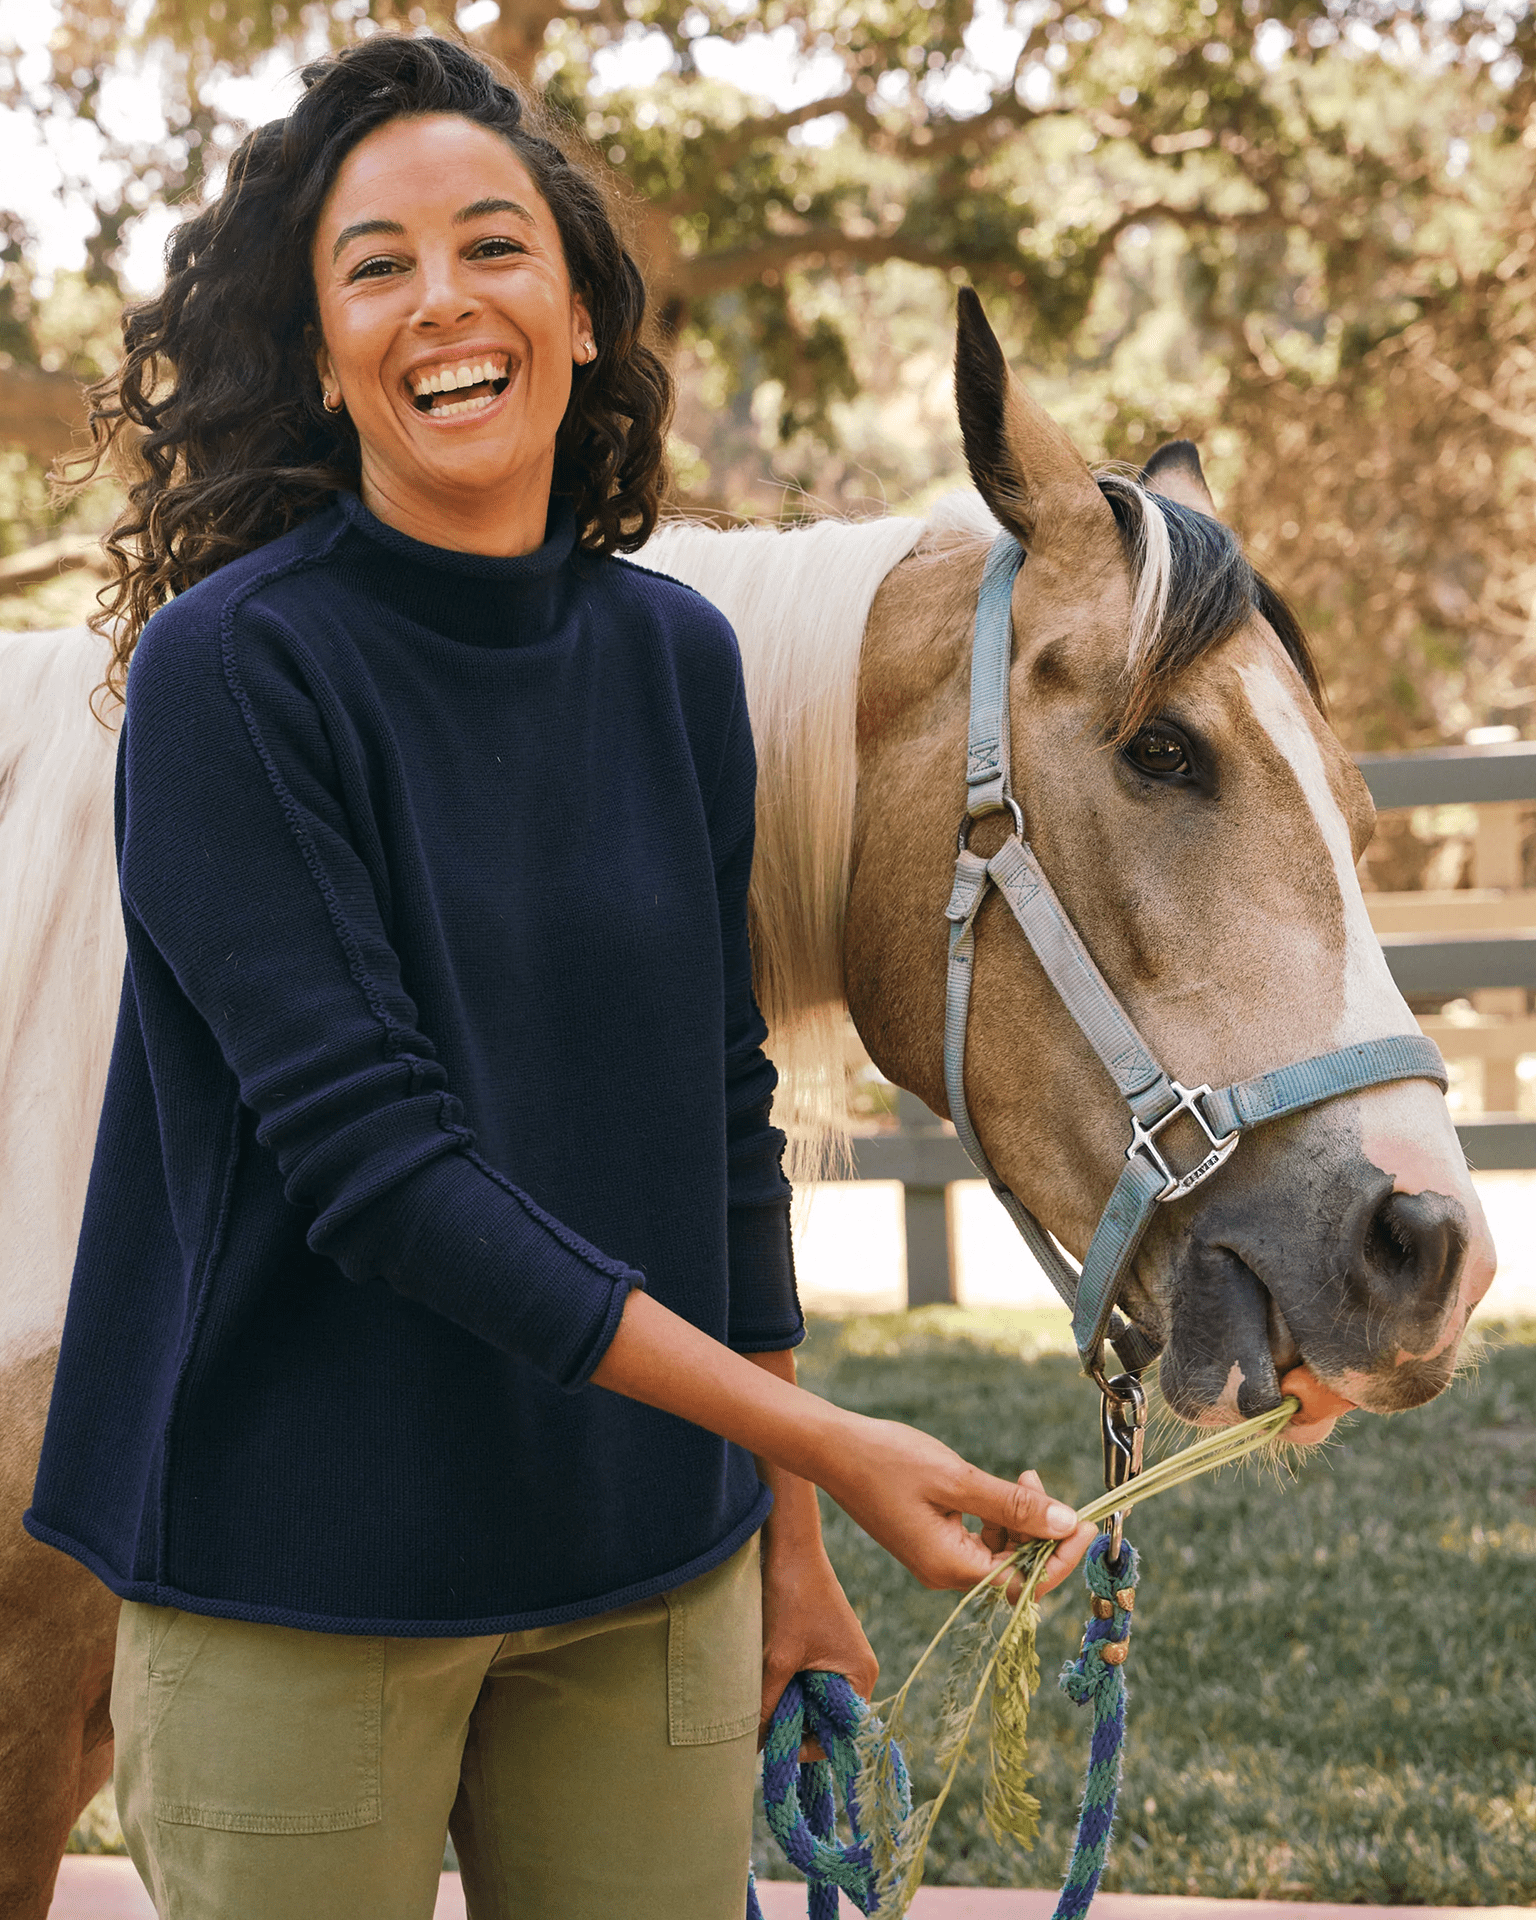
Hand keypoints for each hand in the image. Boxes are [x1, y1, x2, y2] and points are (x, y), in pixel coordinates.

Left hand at [759, 1521, 877, 1760]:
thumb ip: (767, 1704)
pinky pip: (811, 1680)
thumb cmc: (792, 1598)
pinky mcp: (826, 1646)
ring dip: (791, 1705)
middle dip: (798, 1726)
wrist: (791, 1546)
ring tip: (763, 1706)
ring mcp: (843, 1656)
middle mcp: (858, 1669)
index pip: (843, 1732)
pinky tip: (767, 1683)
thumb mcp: (777, 1658)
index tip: (778, 1749)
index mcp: (860, 1675)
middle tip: (765, 1730)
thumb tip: (751, 1746)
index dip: (810, 1746)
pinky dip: (790, 1686)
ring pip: (816, 1699)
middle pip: (829, 1718)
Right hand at [818, 1415, 1095, 1595]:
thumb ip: (1012, 1506)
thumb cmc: (889, 1460)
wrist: (833, 1449)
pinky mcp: (931, 1541)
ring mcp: (937, 1559)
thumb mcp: (957, 1480)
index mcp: (951, 1567)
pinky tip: (999, 1488)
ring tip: (1022, 1478)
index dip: (1061, 1558)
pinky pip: (979, 1541)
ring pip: (1000, 1554)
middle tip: (1037, 1481)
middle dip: (1041, 1531)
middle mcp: (945, 1573)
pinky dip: (998, 1518)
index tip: (1086, 1523)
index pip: (1025, 1585)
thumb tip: (1067, 1525)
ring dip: (1020, 1521)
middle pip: (1015, 1571)